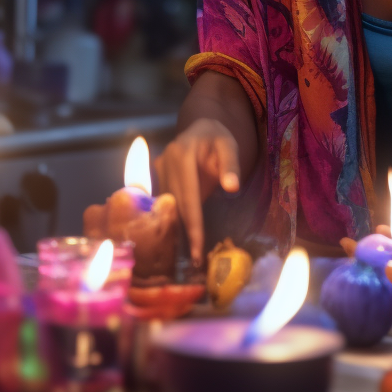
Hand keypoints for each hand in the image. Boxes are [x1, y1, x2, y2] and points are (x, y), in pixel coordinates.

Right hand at [153, 118, 240, 266]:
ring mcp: (159, 171)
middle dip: (185, 233)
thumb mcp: (229, 145)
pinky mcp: (158, 178)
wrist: (201, 128)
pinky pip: (167, 203)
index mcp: (181, 154)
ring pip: (168, 207)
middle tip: (195, 263)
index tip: (197, 250)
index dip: (193, 225)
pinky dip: (175, 219)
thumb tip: (232, 187)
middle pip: (176, 205)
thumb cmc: (218, 137)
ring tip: (188, 257)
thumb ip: (231, 165)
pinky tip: (180, 238)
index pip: (188, 197)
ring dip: (177, 229)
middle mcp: (165, 163)